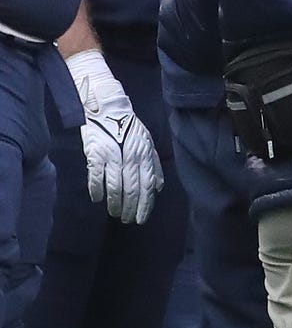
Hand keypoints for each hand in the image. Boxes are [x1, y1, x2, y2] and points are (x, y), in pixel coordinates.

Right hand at [68, 50, 161, 224]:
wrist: (107, 107)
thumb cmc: (128, 127)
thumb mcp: (147, 143)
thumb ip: (153, 165)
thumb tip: (159, 187)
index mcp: (145, 156)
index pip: (148, 187)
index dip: (145, 205)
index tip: (141, 218)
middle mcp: (131, 158)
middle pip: (132, 190)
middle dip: (131, 208)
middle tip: (127, 220)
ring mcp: (113, 156)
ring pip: (115, 187)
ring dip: (115, 203)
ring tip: (114, 213)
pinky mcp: (96, 154)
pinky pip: (96, 177)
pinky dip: (97, 191)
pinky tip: (97, 199)